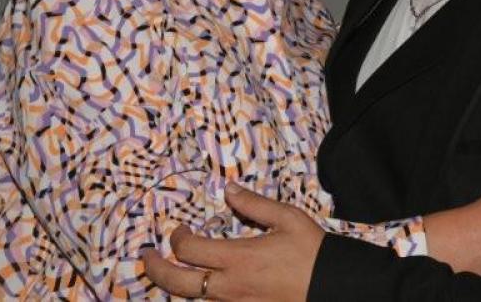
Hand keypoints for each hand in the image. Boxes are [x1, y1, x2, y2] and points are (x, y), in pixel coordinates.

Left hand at [142, 184, 323, 300]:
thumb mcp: (287, 219)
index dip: (176, 238)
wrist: (333, 288)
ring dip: (173, 287)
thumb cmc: (312, 252)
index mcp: (238, 258)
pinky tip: (198, 289)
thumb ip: (254, 204)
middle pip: (177, 283)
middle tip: (147, 257)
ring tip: (168, 274)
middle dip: (155, 269)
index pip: (189, 249)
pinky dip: (198, 299)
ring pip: (190, 300)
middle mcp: (229, 287)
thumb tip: (228, 189)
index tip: (179, 229)